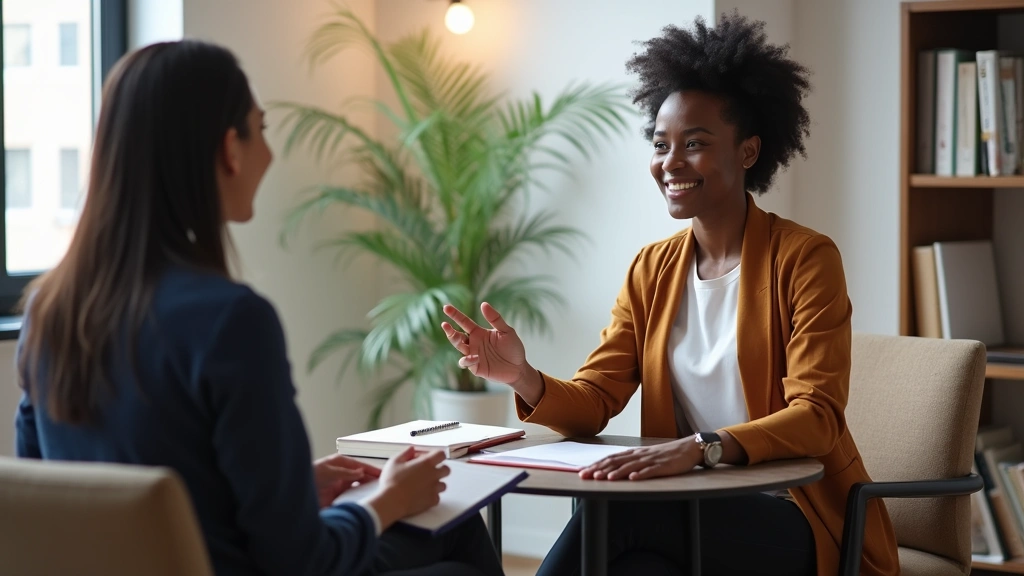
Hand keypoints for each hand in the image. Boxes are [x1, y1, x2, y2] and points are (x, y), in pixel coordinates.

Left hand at [312, 453, 380, 507]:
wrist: (295, 494)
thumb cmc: (309, 476)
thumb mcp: (328, 472)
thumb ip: (345, 472)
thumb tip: (360, 472)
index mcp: (339, 464)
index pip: (359, 466)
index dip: (370, 469)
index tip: (380, 473)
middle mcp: (341, 475)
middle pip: (360, 476)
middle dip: (370, 480)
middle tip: (381, 484)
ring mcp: (339, 486)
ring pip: (357, 487)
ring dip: (364, 490)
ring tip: (375, 493)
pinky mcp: (336, 498)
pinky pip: (350, 498)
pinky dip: (357, 499)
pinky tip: (362, 502)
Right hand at [364, 447, 449, 529]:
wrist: (392, 501)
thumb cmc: (392, 481)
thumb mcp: (395, 461)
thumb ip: (406, 453)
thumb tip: (412, 449)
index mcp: (426, 463)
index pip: (441, 454)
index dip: (436, 455)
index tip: (429, 458)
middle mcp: (433, 475)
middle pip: (446, 470)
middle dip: (439, 469)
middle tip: (428, 471)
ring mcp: (434, 489)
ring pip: (443, 485)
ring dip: (436, 483)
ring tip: (424, 485)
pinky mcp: (432, 501)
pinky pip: (437, 498)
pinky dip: (432, 496)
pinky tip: (422, 495)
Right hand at [442, 302, 543, 404]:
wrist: (519, 368)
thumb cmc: (513, 348)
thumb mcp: (506, 331)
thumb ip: (495, 319)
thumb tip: (483, 304)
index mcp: (479, 333)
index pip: (464, 322)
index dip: (455, 315)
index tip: (446, 307)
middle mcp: (474, 343)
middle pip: (457, 335)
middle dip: (450, 330)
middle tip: (445, 324)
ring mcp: (473, 355)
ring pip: (459, 347)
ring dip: (455, 341)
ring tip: (454, 334)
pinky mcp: (475, 367)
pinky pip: (466, 362)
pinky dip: (467, 359)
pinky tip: (475, 357)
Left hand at [580, 439, 702, 480]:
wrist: (688, 448)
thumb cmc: (666, 455)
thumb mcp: (646, 457)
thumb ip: (631, 462)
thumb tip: (613, 469)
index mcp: (634, 453)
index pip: (611, 458)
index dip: (596, 465)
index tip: (582, 471)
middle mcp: (639, 455)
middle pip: (616, 462)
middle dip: (599, 469)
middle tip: (585, 476)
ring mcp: (651, 460)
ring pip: (630, 466)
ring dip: (616, 472)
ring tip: (604, 478)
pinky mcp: (663, 466)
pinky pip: (650, 471)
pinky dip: (640, 474)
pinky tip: (632, 479)